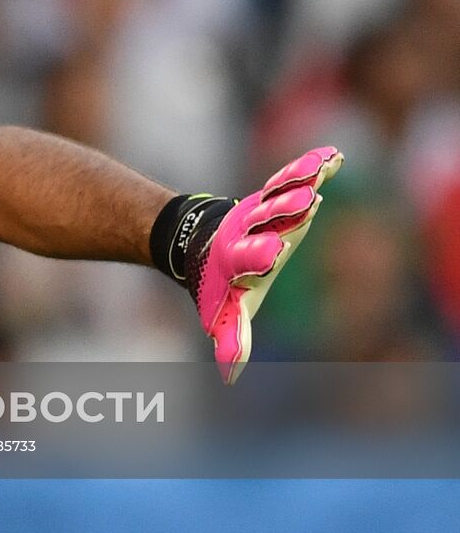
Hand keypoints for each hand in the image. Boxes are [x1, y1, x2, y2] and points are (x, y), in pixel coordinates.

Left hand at [191, 147, 343, 383]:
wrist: (198, 242)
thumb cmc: (221, 284)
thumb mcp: (226, 313)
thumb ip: (232, 340)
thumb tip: (229, 376)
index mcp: (240, 259)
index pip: (250, 257)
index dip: (260, 255)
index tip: (275, 253)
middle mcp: (251, 231)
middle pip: (268, 219)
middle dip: (285, 211)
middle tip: (306, 202)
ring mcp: (263, 210)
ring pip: (281, 193)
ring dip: (299, 181)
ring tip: (321, 168)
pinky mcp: (274, 194)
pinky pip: (294, 178)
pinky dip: (312, 166)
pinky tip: (334, 156)